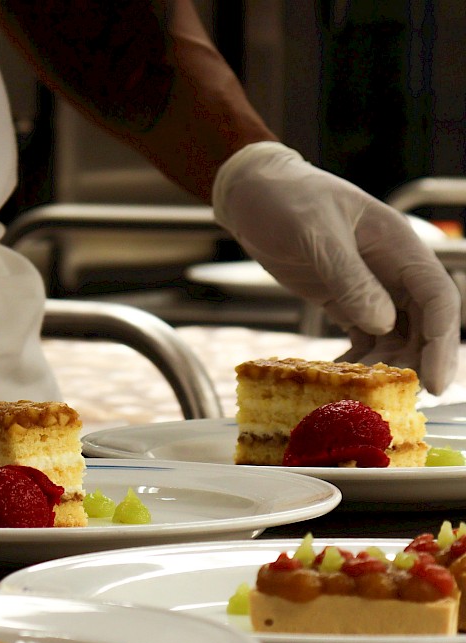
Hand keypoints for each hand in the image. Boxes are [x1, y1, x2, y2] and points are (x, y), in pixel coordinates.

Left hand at [213, 142, 459, 393]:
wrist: (251, 193)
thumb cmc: (285, 201)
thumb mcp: (316, 235)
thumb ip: (349, 278)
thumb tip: (383, 324)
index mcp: (399, 245)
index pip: (437, 297)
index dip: (441, 341)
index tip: (434, 382)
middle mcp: (392, 269)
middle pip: (421, 324)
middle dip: (415, 362)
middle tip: (396, 400)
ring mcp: (368, 285)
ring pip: (394, 334)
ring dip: (385, 366)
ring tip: (364, 397)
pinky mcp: (342, 297)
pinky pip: (362, 336)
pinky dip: (357, 360)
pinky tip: (341, 383)